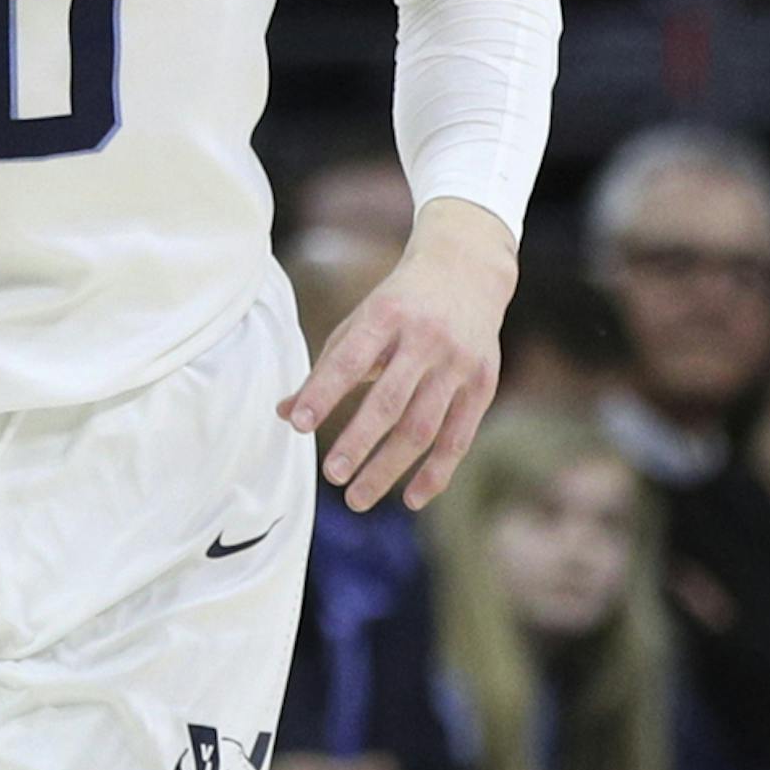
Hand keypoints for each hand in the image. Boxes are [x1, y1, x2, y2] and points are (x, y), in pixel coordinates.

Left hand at [280, 198, 516, 512]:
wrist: (467, 269)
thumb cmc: (398, 305)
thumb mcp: (360, 323)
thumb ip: (325, 369)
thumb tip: (285, 415)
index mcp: (386, 316)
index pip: (350, 360)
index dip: (323, 392)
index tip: (299, 425)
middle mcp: (426, 339)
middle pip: (390, 401)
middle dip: (359, 441)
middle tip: (331, 475)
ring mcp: (458, 363)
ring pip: (423, 426)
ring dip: (389, 467)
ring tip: (355, 497)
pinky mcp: (484, 383)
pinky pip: (459, 437)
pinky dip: (435, 473)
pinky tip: (409, 499)